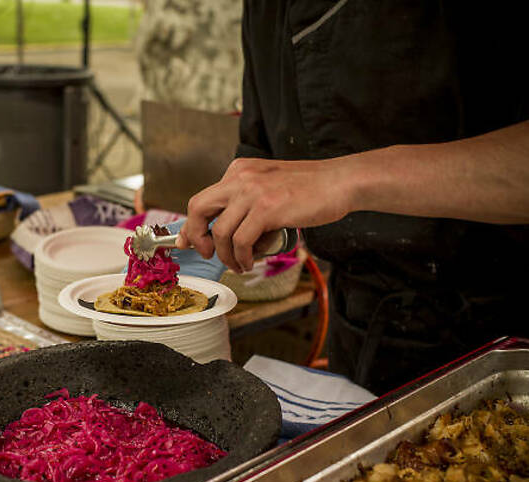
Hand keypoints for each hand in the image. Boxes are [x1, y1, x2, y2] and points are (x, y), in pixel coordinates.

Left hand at [176, 157, 355, 272]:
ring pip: (221, 232)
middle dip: (197, 237)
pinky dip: (241, 257)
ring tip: (239, 264)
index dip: (191, 225)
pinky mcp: (267, 208)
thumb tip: (225, 230)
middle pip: (198, 208)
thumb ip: (246, 202)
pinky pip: (240, 241)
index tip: (188, 242)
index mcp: (239, 171)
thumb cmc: (309, 189)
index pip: (202, 198)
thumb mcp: (268, 187)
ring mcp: (253, 192)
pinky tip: (249, 262)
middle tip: (208, 253)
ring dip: (226, 255)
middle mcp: (241, 177)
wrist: (340, 182)